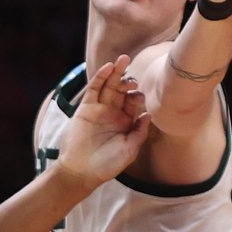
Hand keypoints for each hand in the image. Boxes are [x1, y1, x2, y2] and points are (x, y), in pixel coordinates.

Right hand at [52, 55, 150, 189]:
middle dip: (129, 81)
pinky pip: (94, 89)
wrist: (82, 172)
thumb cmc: (107, 164)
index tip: (139, 98)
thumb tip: (149, 114)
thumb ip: (139, 132)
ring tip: (123, 59)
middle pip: (122, 90)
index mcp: (126, 122)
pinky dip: (100, 77)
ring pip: (109, 86)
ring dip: (116, 72)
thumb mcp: (130, 149)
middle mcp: (113, 113)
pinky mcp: (85, 108)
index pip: (134, 102)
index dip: (138, 97)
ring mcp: (99, 109)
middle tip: (134, 79)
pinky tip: (108, 67)